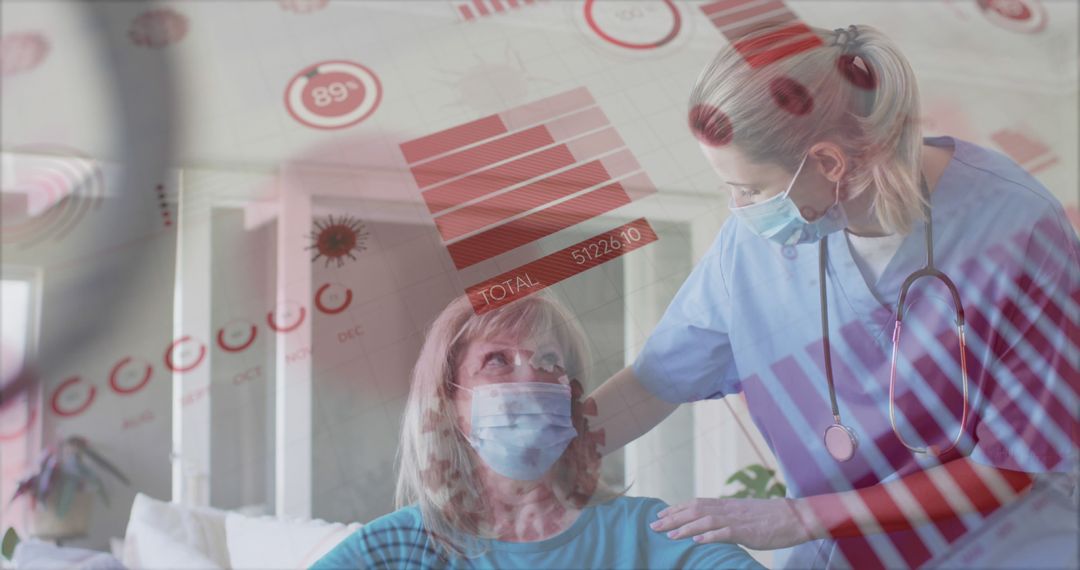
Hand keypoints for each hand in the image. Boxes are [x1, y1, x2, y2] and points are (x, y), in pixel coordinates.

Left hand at [648, 497, 817, 549]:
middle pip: (695, 510)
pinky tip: (696, 542)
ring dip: (686, 528)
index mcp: (728, 504)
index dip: (677, 508)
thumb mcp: (746, 514)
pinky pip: (725, 533)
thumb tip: (714, 522)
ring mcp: (737, 520)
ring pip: (706, 520)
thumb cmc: (773, 517)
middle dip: (673, 517)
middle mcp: (729, 509)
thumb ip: (729, 516)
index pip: (697, 503)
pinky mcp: (747, 532)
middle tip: (654, 524)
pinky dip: (709, 536)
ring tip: (669, 535)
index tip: (661, 513)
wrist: (796, 516)